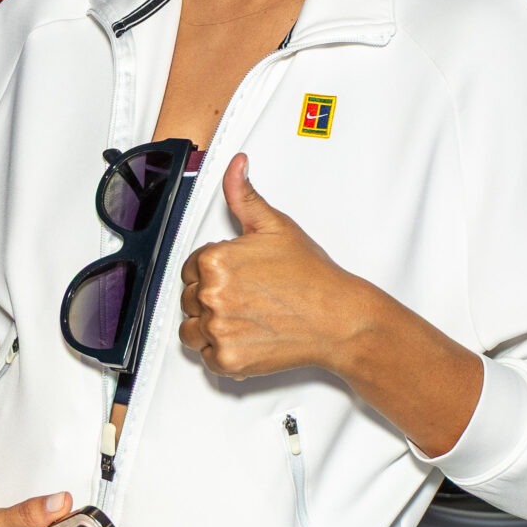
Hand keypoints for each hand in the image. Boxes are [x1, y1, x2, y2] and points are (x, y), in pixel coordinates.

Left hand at [178, 155, 363, 379]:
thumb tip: (235, 166)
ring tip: (243, 318)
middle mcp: (211, 294)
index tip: (236, 276)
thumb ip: (245, 195)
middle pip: (188, 298)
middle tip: (247, 297)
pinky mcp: (226, 360)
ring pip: (190, 329)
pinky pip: (204, 357)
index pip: (189, 268)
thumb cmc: (311, 275)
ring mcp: (217, 329)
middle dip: (211, 297)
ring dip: (208, 326)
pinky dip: (221, 351)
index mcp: (215, 260)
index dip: (212, 271)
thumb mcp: (276, 226)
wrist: (337, 318)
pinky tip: (247, 336)